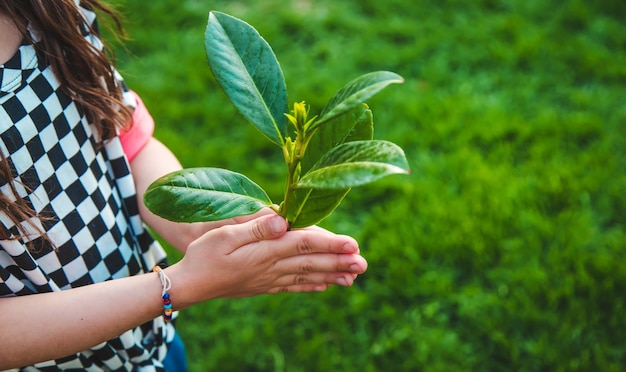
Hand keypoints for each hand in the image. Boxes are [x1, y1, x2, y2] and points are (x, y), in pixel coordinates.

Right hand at [166, 214, 366, 306]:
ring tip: (354, 277)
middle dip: (339, 262)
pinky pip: (294, 287)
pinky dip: (312, 287)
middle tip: (364, 264)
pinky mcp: (264, 287)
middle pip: (312, 262)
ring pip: (307, 277)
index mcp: (264, 251)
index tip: (353, 244)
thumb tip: (282, 220)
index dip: (330, 243)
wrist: (190, 285)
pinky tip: (325, 287)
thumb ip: (254, 228)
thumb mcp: (224, 234)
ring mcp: (269, 280)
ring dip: (332, 276)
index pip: (304, 243)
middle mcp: (271, 267)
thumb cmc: (203, 254)